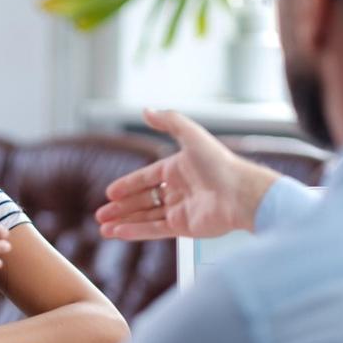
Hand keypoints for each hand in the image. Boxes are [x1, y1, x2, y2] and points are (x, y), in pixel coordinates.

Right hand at [95, 109, 278, 239]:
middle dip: (121, 208)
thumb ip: (169, 121)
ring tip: (104, 227)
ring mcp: (181, 210)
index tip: (110, 193)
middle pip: (143, 200)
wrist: (241, 195)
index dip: (128, 185)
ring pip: (146, 217)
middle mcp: (179, 190)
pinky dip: (136, 232)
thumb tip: (146, 110)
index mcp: (179, 169)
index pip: (147, 178)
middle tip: (101, 214)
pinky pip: (155, 230)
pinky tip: (119, 232)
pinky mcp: (185, 228)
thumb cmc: (220, 164)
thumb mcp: (192, 136)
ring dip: (124, 222)